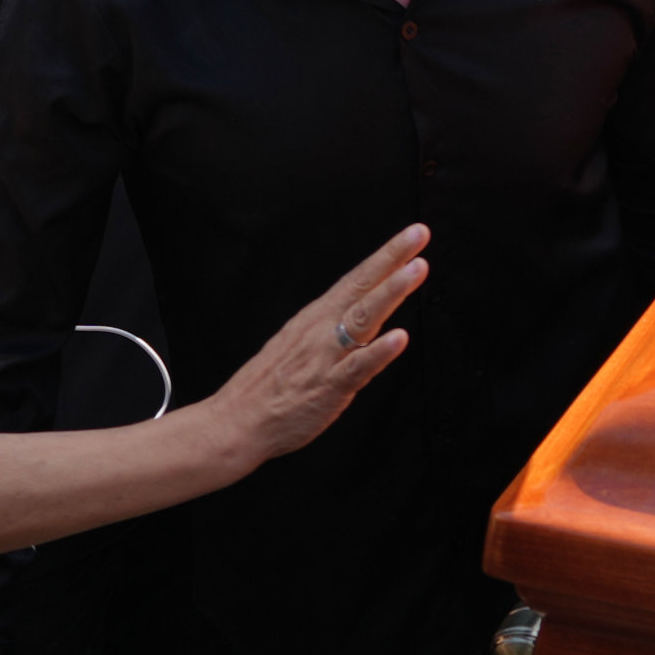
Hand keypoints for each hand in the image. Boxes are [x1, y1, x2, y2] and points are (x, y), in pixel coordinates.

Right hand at [197, 224, 429, 464]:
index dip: (386, 255)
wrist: (236, 421)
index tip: (412, 235)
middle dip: (392, 258)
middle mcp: (322, 329)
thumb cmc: (267, 386)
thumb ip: (331, 327)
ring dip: (390, 292)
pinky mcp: (329, 386)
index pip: (357, 279)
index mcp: (317, 317)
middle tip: (418, 233)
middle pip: (362, 286)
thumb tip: (358, 312)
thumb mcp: (299, 341)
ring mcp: (326, 356)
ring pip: (363, 319)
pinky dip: (379, 352)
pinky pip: (358, 367)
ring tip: (416, 270)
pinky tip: (399, 338)